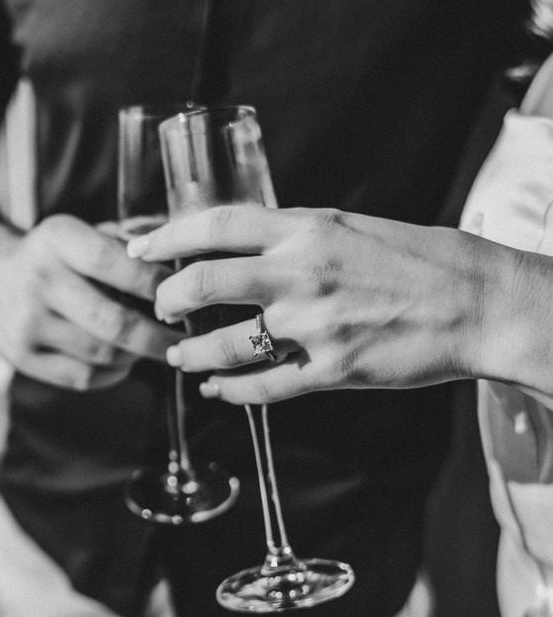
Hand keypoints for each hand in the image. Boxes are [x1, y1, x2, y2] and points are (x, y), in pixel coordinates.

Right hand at [0, 213, 180, 389]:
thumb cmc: (56, 256)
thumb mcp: (83, 232)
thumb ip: (131, 241)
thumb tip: (185, 263)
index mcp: (57, 239)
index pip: (116, 263)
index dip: (156, 284)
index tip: (183, 296)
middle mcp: (38, 280)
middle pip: (113, 321)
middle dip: (157, 335)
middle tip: (184, 339)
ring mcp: (27, 323)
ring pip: (101, 354)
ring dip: (137, 355)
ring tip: (155, 348)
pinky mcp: (22, 357)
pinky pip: (83, 377)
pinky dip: (113, 374)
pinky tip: (124, 362)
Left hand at [127, 205, 496, 403]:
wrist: (475, 301)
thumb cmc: (418, 259)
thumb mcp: (350, 227)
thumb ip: (295, 238)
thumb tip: (248, 249)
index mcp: (305, 228)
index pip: (215, 224)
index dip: (168, 236)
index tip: (141, 248)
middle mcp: (300, 273)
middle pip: (203, 284)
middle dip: (168, 301)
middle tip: (161, 310)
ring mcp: (314, 324)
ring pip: (224, 345)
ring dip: (191, 356)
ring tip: (179, 360)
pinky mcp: (333, 370)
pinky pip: (264, 386)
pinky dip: (231, 391)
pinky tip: (218, 391)